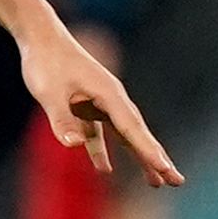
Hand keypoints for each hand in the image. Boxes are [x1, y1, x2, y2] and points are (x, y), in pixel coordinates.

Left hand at [22, 21, 181, 184]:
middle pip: (138, 133)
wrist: (40, 36)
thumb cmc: (46, 62)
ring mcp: (100, 102)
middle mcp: (111, 98)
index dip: (149, 151)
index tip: (165, 169)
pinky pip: (99, 133)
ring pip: (125, 135)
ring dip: (139, 157)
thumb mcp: (50, 93)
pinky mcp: (85, 105)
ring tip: (156, 182)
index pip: (132, 129)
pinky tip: (105, 170)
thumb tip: (74, 145)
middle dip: (157, 158)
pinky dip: (102, 151)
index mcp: (109, 94)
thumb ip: (62, 120)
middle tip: (177, 180)